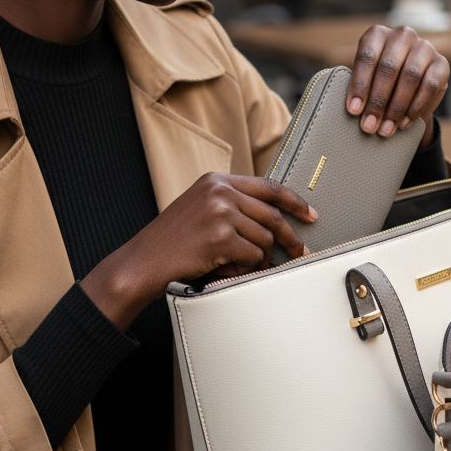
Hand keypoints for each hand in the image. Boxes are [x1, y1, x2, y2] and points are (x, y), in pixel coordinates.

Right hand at [80, 173, 316, 328]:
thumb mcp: (199, 209)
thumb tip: (271, 219)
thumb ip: (230, 205)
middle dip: (290, 237)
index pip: (267, 186)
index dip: (293, 201)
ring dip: (260, 258)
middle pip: (272, 215)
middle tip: (300, 251)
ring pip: (264, 239)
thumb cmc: (171, 243)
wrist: (141, 263)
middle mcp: (219, 191)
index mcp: (216, 180)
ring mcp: (220, 212)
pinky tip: (230, 270)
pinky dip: (248, 268)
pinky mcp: (221, 237)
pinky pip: (253, 255)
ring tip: (242, 266)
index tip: (309, 213)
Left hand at [344, 25, 449, 147]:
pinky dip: (416, 107)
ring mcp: (424, 47)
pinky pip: (430, 85)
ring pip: (410, 76)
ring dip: (396, 107)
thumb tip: (354, 110)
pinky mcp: (442, 64)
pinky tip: (404, 123)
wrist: (409, 88)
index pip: (367, 57)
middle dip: (377, 101)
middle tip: (369, 126)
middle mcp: (402, 36)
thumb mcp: (366, 81)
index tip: (353, 111)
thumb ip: (359, 89)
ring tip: (386, 129)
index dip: (360, 85)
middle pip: (388, 67)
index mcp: (377, 35)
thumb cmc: (379, 84)